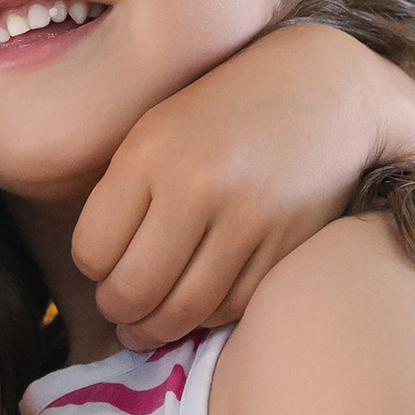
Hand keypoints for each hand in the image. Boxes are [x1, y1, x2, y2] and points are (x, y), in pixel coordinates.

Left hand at [76, 22, 414, 346]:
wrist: (321, 86)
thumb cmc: (223, 110)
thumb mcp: (156, 130)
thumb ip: (123, 195)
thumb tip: (99, 273)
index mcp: (148, 155)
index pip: (93, 250)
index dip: (92, 270)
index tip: (102, 269)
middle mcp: (196, 188)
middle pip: (134, 290)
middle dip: (119, 311)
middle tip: (121, 311)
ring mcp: (247, 219)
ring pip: (185, 310)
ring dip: (159, 328)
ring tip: (150, 324)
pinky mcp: (288, 243)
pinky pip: (233, 306)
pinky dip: (208, 317)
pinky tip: (197, 306)